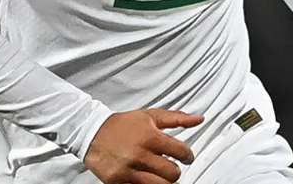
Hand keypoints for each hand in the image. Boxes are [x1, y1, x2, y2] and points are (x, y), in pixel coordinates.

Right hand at [84, 109, 203, 183]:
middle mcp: (140, 154)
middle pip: (173, 174)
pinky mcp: (119, 182)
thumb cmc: (123, 124)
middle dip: (175, 171)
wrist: (93, 133)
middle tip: (171, 167)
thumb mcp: (150, 116)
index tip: (186, 157)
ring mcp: (129, 171)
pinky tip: (146, 177)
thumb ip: (177, 118)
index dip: (188, 156)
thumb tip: (199, 119)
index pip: (181, 152)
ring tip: (160, 174)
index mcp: (150, 137)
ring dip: (164, 181)